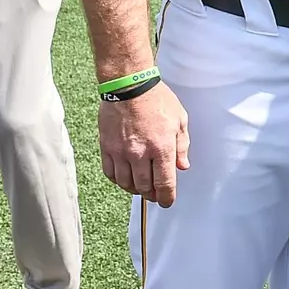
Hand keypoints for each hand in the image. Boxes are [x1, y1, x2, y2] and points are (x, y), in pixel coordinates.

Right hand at [98, 81, 189, 206]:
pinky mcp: (106, 149)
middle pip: (144, 187)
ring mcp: (121, 153)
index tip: (167, 202)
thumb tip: (182, 166)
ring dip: (135, 189)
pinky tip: (125, 178)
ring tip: (141, 187)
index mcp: (162, 148)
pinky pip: (110, 173)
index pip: (164, 183)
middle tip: (155, 195)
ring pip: (126, 184)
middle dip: (151, 195)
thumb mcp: (180, 120)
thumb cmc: (158, 100)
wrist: (129, 86)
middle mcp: (140, 154)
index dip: (166, 197)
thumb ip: (182, 145)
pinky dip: (118, 180)